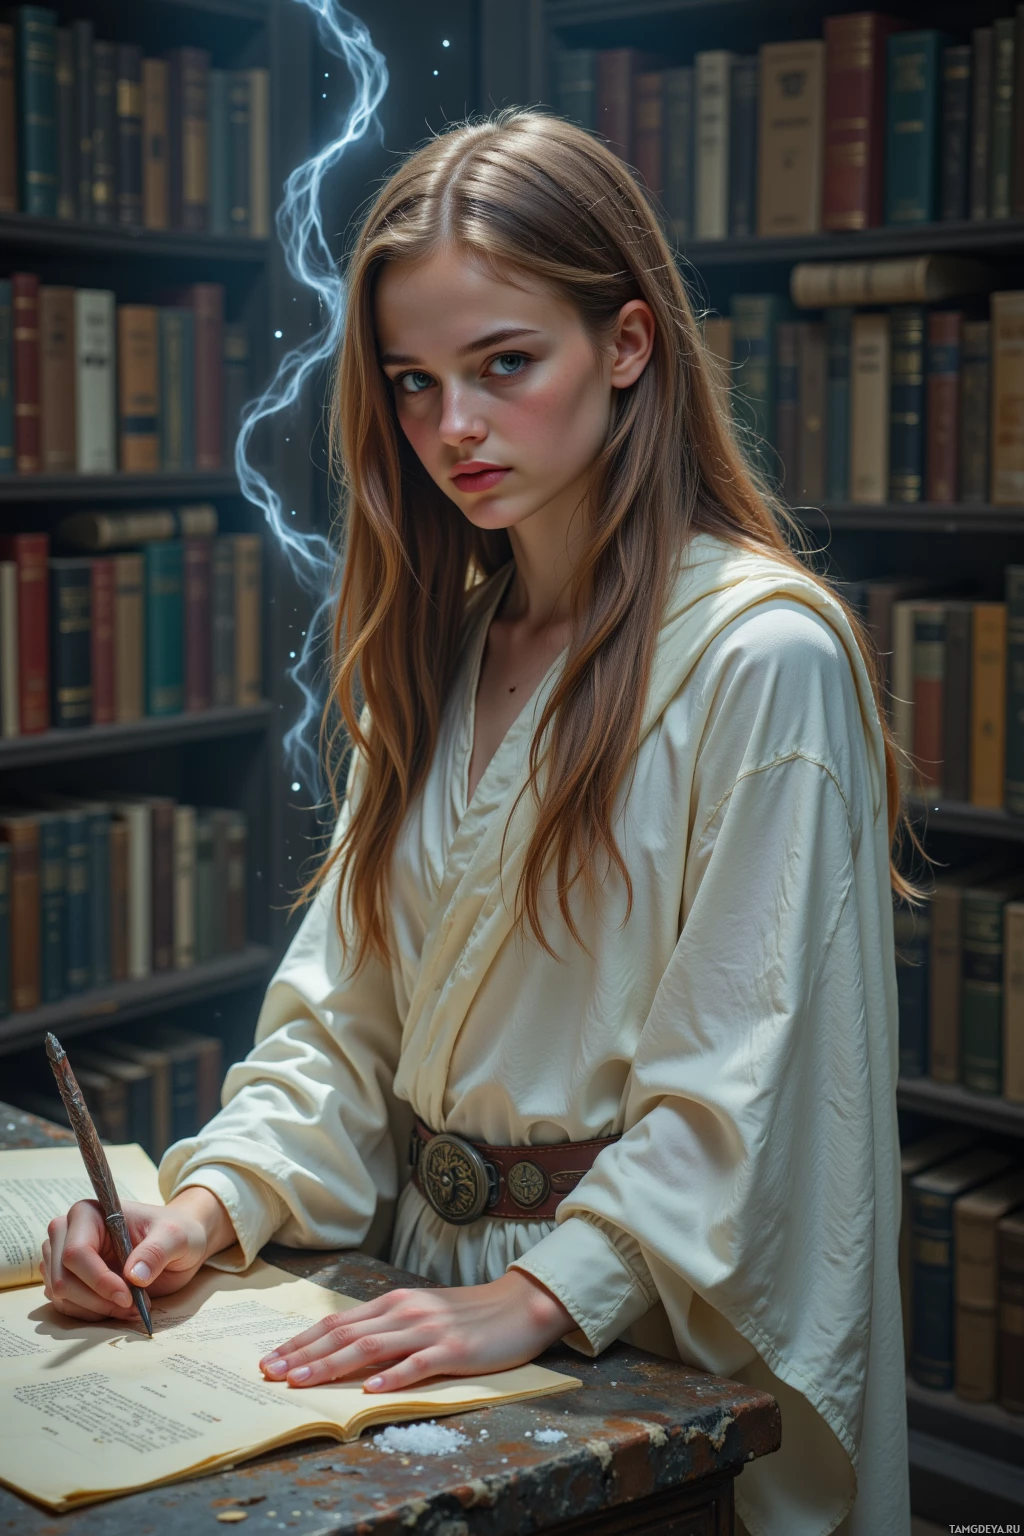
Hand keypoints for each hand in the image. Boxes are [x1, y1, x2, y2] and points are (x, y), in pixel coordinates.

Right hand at [41, 1187, 235, 1321]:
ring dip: (97, 1309)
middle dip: (99, 1300)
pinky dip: (93, 1314)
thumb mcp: (176, 1237)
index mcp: (88, 1213)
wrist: (176, 1244)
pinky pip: (67, 1306)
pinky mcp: (67, 1280)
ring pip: (62, 1297)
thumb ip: (157, 1251)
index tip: (128, 1297)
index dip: (99, 1280)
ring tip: (133, 1306)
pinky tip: (120, 1307)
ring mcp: (62, 1258)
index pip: (76, 1253)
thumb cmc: (174, 1232)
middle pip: (63, 1279)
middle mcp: (67, 1233)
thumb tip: (134, 1276)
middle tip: (134, 1306)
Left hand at [259, 1269, 573, 1391]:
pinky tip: (370, 1389)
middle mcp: (405, 1311)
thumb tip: (344, 1354)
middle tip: (271, 1373)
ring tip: (303, 1381)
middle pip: (345, 1334)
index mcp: (394, 1303)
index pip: (338, 1323)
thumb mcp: (420, 1315)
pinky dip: (392, 1376)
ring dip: (332, 1365)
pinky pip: (418, 1364)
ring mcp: (429, 1329)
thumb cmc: (468, 1315)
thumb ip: (387, 1330)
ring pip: (372, 1347)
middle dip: (304, 1354)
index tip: (271, 1359)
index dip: (302, 1341)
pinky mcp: (453, 1348)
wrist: (519, 1305)